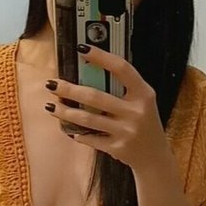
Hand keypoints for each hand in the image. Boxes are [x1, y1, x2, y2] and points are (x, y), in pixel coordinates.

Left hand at [43, 44, 168, 172]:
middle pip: (95, 97)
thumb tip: (88, 72)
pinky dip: (77, 133)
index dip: (101, 57)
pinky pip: (90, 138)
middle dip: (69, 90)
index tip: (82, 49)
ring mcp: (126, 131)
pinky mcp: (117, 147)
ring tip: (51, 106)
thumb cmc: (144, 123)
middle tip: (51, 84)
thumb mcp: (142, 102)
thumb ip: (123, 88)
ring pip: (87, 119)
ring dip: (65, 112)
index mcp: (143, 94)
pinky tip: (68, 129)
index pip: (121, 69)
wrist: (154, 156)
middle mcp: (136, 112)